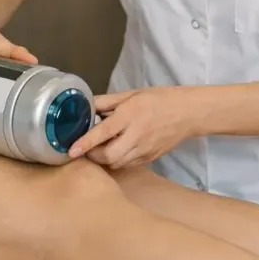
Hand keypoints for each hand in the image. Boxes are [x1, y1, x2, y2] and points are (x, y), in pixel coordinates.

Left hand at [69, 87, 200, 169]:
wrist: (187, 112)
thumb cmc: (159, 99)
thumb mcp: (130, 94)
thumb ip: (106, 102)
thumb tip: (86, 106)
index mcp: (130, 115)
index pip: (103, 132)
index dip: (85, 142)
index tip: (71, 150)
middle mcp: (137, 135)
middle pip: (108, 156)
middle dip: (93, 155)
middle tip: (87, 147)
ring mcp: (145, 149)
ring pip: (117, 164)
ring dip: (105, 160)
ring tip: (101, 148)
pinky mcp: (150, 158)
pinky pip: (128, 165)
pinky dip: (117, 161)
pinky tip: (117, 150)